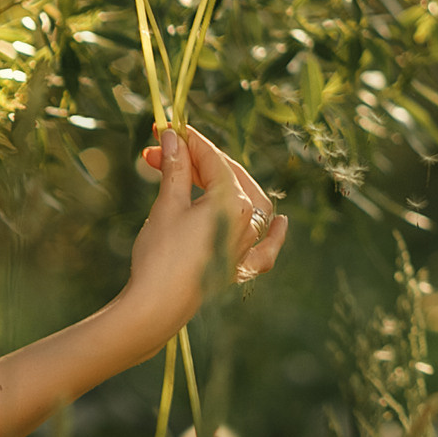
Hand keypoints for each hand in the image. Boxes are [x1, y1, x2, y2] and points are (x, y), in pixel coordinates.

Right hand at [121, 125, 288, 339]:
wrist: (156, 307)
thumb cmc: (160, 254)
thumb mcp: (167, 204)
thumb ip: (176, 168)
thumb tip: (174, 136)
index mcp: (234, 202)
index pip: (214, 160)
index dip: (189, 141)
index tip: (167, 129)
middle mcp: (249, 222)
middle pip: (228, 178)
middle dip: (194, 161)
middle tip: (161, 152)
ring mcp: (247, 246)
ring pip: (248, 204)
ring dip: (224, 184)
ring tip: (197, 171)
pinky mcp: (239, 268)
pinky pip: (266, 248)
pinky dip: (274, 233)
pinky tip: (281, 221)